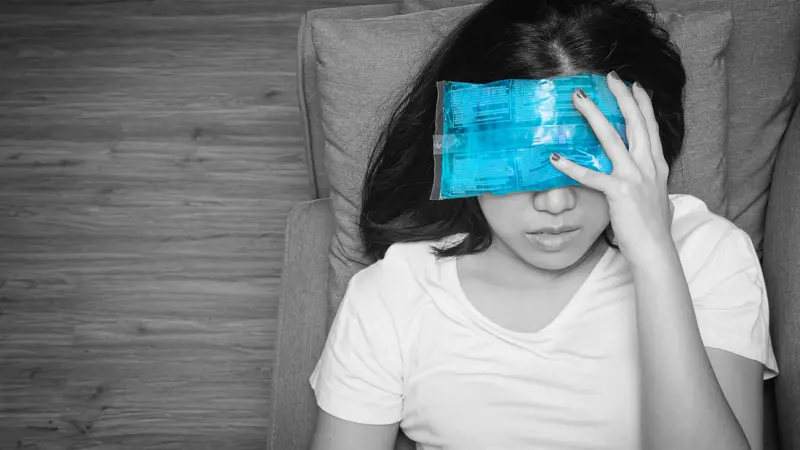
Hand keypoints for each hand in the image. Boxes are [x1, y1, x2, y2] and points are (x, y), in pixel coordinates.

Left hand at [549, 71, 674, 264]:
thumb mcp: (657, 198)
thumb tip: (647, 181)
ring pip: (612, 139)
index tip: (633, 85)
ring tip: (578, 99)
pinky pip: (591, 176)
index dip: (642, 104)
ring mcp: (634, 178)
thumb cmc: (653, 229)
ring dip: (594, 116)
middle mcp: (648, 166)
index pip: (650, 127)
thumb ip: (649, 183)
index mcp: (657, 166)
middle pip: (635, 123)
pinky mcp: (619, 193)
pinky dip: (572, 166)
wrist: (656, 252)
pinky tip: (555, 157)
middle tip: (609, 77)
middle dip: (622, 97)